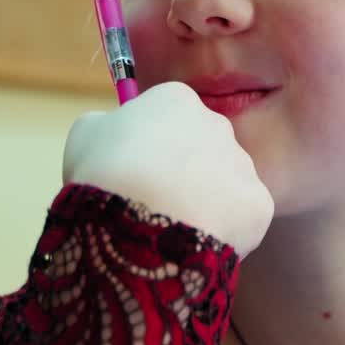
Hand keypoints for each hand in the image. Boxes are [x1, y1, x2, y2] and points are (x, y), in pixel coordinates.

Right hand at [63, 81, 273, 256]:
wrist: (138, 225)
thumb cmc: (104, 175)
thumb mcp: (84, 137)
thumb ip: (105, 125)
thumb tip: (113, 129)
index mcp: (177, 101)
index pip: (170, 119)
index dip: (152, 149)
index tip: (136, 174)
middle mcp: (218, 125)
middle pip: (202, 151)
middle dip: (184, 175)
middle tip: (155, 206)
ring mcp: (243, 165)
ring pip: (224, 186)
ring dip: (206, 204)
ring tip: (175, 230)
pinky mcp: (260, 204)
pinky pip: (243, 218)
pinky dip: (225, 232)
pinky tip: (198, 243)